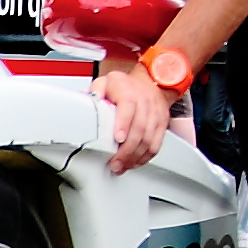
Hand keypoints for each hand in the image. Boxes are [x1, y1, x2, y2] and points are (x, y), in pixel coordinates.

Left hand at [93, 57, 175, 174]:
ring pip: (149, 139)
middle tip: (115, 162)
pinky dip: (146, 156)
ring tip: (122, 166)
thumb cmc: (124, 86)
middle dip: (127, 150)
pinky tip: (135, 162)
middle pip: (139, 129)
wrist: (148, 82)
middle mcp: (145, 102)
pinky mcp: (162, 123)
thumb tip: (85, 101)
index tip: (117, 138)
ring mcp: (155, 113)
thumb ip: (95, 91)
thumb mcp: (106, 81)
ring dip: (135, 156)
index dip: (124, 124)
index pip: (128, 107)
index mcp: (128, 91)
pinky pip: (157, 144)